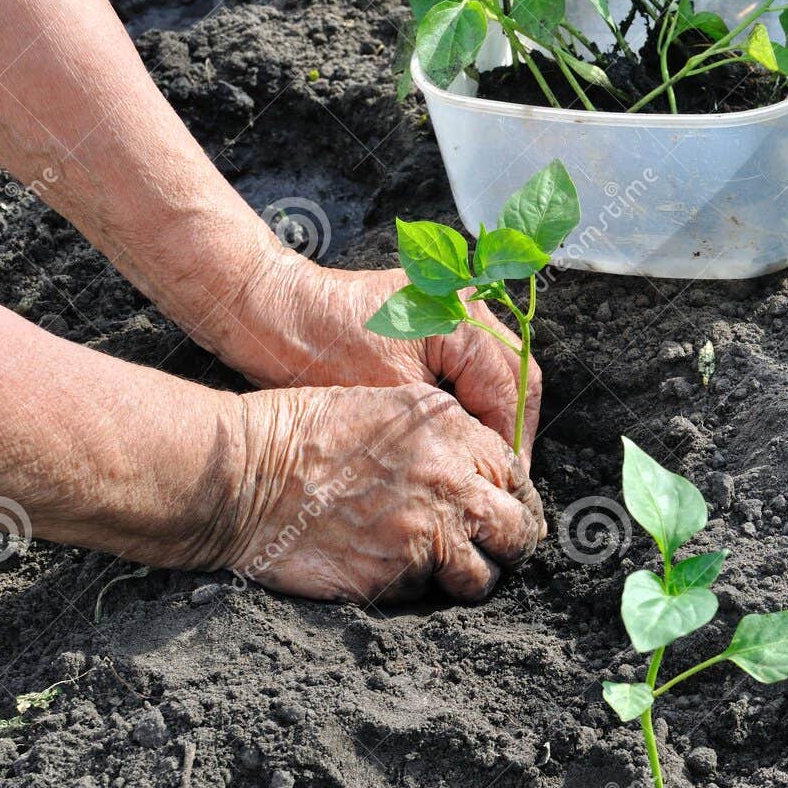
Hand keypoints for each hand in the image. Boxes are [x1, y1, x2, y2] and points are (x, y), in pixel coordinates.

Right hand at [220, 383, 545, 604]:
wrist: (246, 475)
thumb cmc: (309, 434)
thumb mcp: (392, 405)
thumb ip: (452, 436)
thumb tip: (488, 473)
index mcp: (456, 434)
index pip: (518, 478)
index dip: (514, 501)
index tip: (505, 513)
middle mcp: (453, 484)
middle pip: (518, 533)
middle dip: (511, 545)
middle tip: (493, 550)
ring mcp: (429, 536)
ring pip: (483, 577)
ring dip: (471, 577)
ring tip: (445, 568)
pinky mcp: (398, 577)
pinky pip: (432, 595)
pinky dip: (421, 589)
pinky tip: (394, 569)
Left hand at [229, 258, 542, 467]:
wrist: (271, 310)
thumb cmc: (318, 353)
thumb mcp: (391, 402)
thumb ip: (449, 428)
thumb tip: (488, 466)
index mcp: (464, 320)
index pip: (511, 392)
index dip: (512, 444)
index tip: (508, 484)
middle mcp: (469, 303)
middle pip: (517, 375)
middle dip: (512, 429)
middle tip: (505, 476)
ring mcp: (453, 304)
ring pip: (497, 369)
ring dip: (494, 413)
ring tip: (485, 459)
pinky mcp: (434, 314)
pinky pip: (472, 361)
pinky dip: (472, 396)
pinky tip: (459, 431)